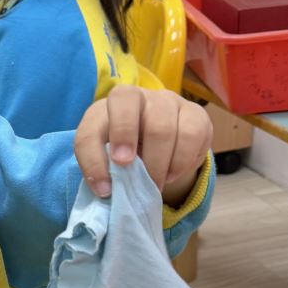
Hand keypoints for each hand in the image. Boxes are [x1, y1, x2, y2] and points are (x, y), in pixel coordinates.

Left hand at [75, 85, 212, 206]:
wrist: (161, 145)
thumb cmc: (127, 153)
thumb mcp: (108, 161)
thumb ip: (104, 171)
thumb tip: (107, 192)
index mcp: (105, 109)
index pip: (92, 126)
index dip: (94, 158)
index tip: (104, 188)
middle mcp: (137, 96)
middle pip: (127, 104)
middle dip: (125, 139)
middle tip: (129, 171)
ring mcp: (168, 102)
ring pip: (162, 127)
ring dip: (157, 165)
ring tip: (154, 185)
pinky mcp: (196, 114)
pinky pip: (191, 136)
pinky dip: (182, 162)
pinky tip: (173, 174)